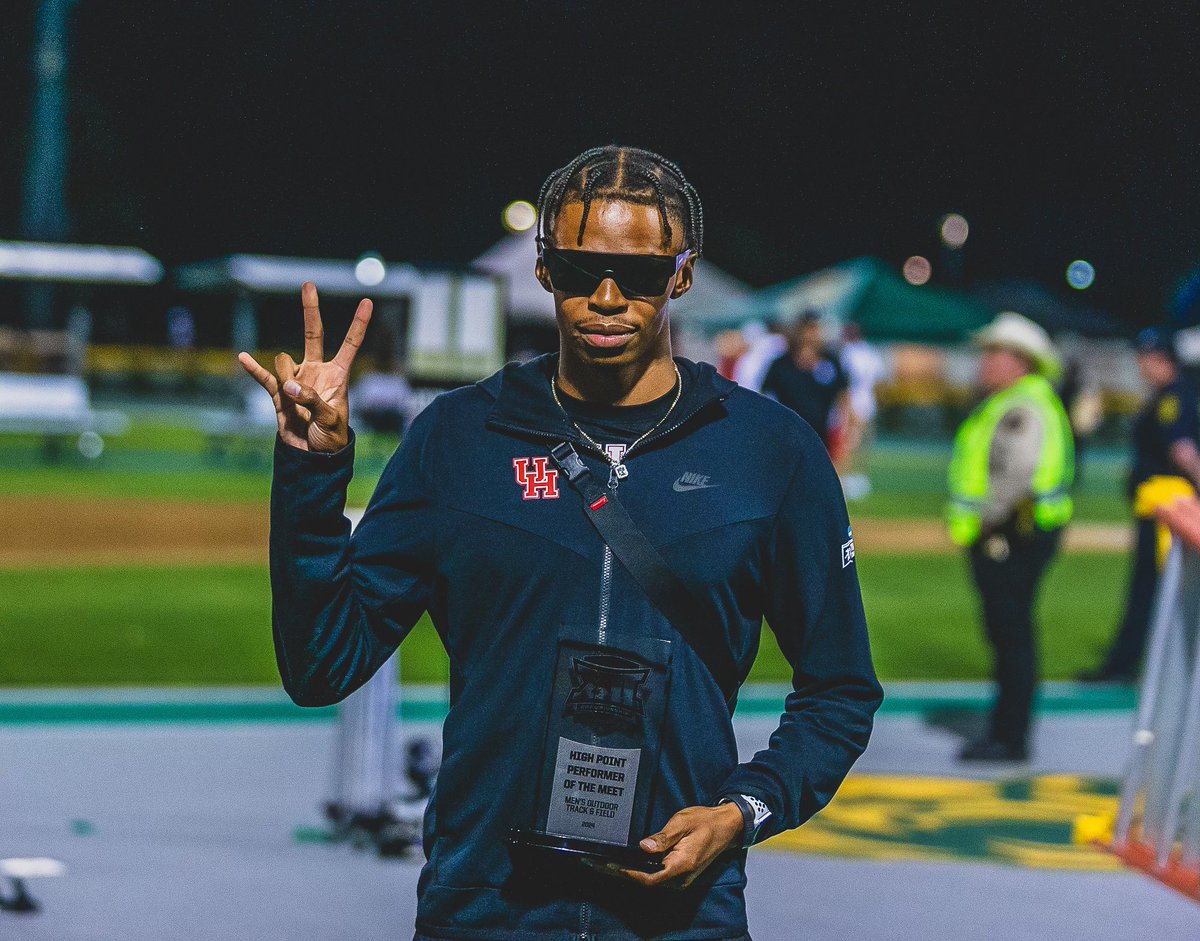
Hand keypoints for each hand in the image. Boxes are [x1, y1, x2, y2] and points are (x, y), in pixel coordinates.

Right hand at [237, 281, 372, 452]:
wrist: (311, 457)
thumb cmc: (330, 438)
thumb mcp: (331, 419)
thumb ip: (312, 399)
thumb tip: (289, 385)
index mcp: (337, 376)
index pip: (349, 345)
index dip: (358, 324)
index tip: (367, 301)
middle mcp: (316, 372)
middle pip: (312, 334)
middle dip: (310, 310)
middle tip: (309, 284)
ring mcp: (295, 380)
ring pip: (284, 363)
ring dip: (287, 381)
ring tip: (294, 404)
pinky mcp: (277, 394)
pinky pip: (264, 378)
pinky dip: (254, 369)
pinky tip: (243, 358)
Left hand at [594, 803, 743, 889]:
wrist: (727, 827)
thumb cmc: (705, 822)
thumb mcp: (683, 823)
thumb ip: (663, 837)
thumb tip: (643, 847)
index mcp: (681, 866)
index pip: (648, 877)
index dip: (625, 873)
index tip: (606, 865)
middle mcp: (680, 878)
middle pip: (644, 881)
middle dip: (618, 874)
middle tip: (595, 863)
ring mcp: (680, 879)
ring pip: (648, 880)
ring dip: (626, 873)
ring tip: (602, 863)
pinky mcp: (678, 874)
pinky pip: (654, 876)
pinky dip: (637, 871)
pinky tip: (623, 863)